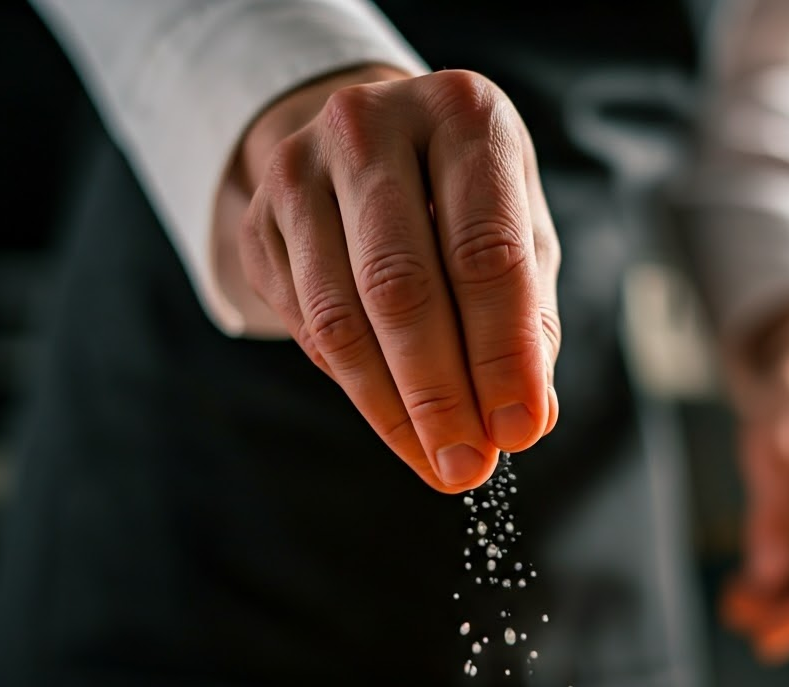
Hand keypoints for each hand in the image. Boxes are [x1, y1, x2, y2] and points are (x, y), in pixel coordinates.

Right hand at [235, 66, 560, 492]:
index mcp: (461, 116)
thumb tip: (527, 419)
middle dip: (439, 395)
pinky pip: (309, 328)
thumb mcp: (519, 234)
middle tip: (467, 468)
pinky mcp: (260, 220)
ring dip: (393, 409)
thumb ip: (528, 320)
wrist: (373, 143)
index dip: (503, 353)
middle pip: (400, 287)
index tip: (519, 431)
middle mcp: (371, 126)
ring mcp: (301, 170)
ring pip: (341, 318)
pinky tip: (397, 422)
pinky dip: (358, 389)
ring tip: (436, 463)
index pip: (485, 253)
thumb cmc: (465, 198)